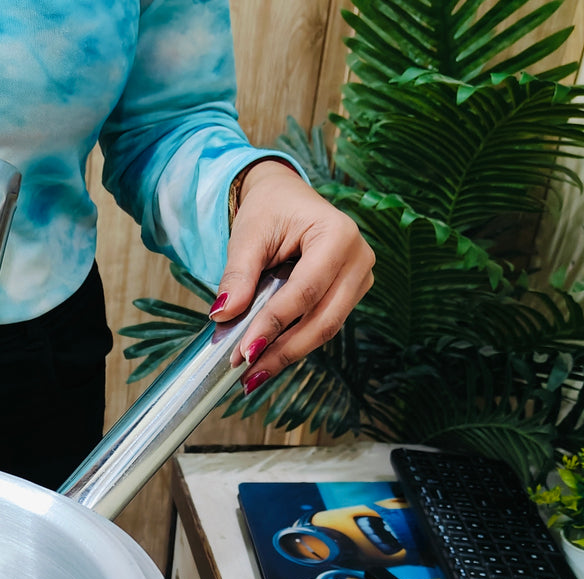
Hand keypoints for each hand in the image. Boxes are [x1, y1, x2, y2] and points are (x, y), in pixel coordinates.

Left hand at [208, 159, 374, 393]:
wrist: (286, 198)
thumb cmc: (270, 210)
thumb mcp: (248, 236)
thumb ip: (238, 275)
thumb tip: (223, 315)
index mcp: (338, 234)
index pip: (305, 291)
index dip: (274, 324)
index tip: (243, 351)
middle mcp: (358, 259)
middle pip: (323, 319)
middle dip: (283, 350)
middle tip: (246, 374)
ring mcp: (359, 279)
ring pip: (326, 329)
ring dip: (288, 354)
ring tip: (253, 374)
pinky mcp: (349, 294)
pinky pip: (322, 325)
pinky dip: (294, 344)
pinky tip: (268, 358)